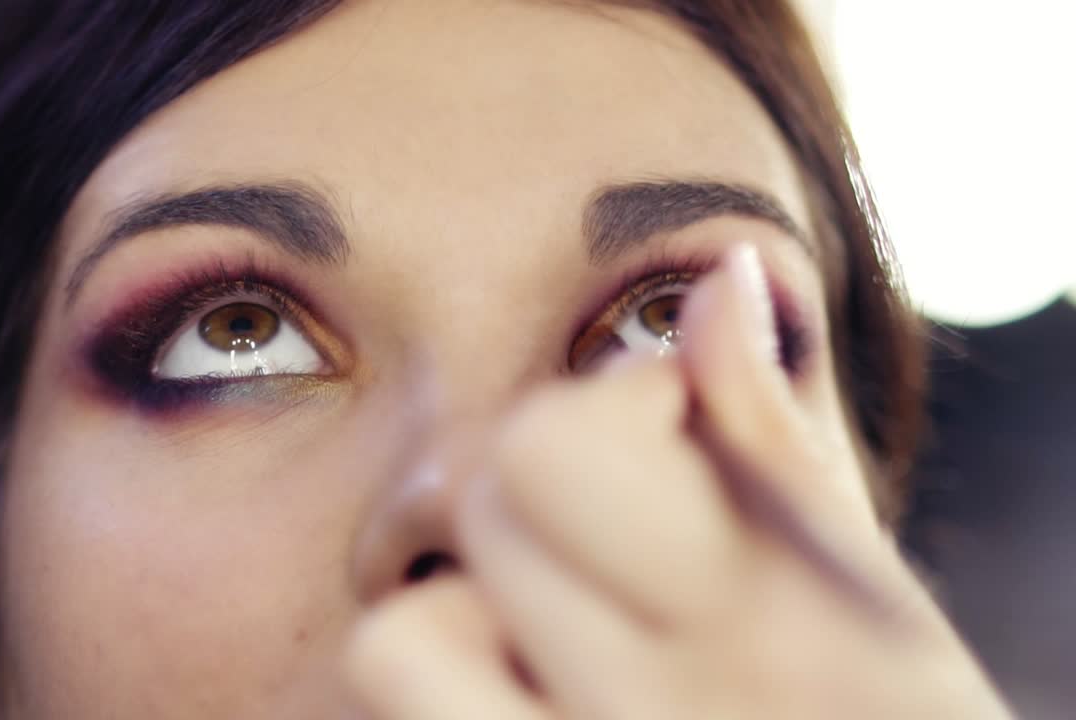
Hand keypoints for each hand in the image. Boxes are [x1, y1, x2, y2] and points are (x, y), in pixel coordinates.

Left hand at [344, 245, 1012, 718]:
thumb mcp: (874, 604)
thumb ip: (776, 440)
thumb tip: (722, 277)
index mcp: (751, 629)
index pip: (550, 451)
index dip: (619, 403)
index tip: (681, 424)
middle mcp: (640, 717)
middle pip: (483, 511)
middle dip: (552, 487)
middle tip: (631, 528)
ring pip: (399, 640)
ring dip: (469, 610)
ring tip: (564, 623)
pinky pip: (411, 698)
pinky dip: (451, 679)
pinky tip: (528, 679)